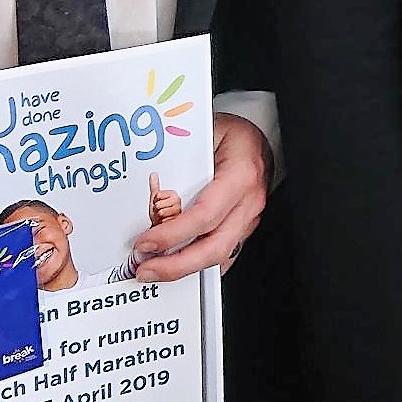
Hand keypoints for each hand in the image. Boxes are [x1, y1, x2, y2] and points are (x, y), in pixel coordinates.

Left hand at [130, 114, 270, 278]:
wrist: (256, 140)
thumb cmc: (233, 134)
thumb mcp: (205, 132)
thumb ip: (180, 157)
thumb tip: (146, 182)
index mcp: (241, 174)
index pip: (205, 214)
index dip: (173, 234)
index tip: (146, 242)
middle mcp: (249, 201)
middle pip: (215, 246)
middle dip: (177, 265)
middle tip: (146, 269)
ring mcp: (249, 218)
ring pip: (219, 255)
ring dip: (184, 268)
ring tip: (154, 269)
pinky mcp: (243, 228)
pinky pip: (222, 253)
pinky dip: (197, 265)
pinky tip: (177, 268)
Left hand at [145, 172, 181, 227]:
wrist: (159, 225)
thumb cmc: (158, 212)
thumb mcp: (154, 198)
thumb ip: (154, 186)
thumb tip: (153, 175)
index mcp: (174, 195)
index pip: (158, 195)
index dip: (155, 200)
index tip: (157, 201)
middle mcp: (178, 203)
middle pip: (160, 204)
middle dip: (156, 209)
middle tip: (159, 210)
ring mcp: (177, 212)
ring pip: (162, 212)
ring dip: (159, 216)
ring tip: (161, 216)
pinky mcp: (176, 221)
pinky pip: (164, 221)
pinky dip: (162, 222)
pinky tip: (164, 221)